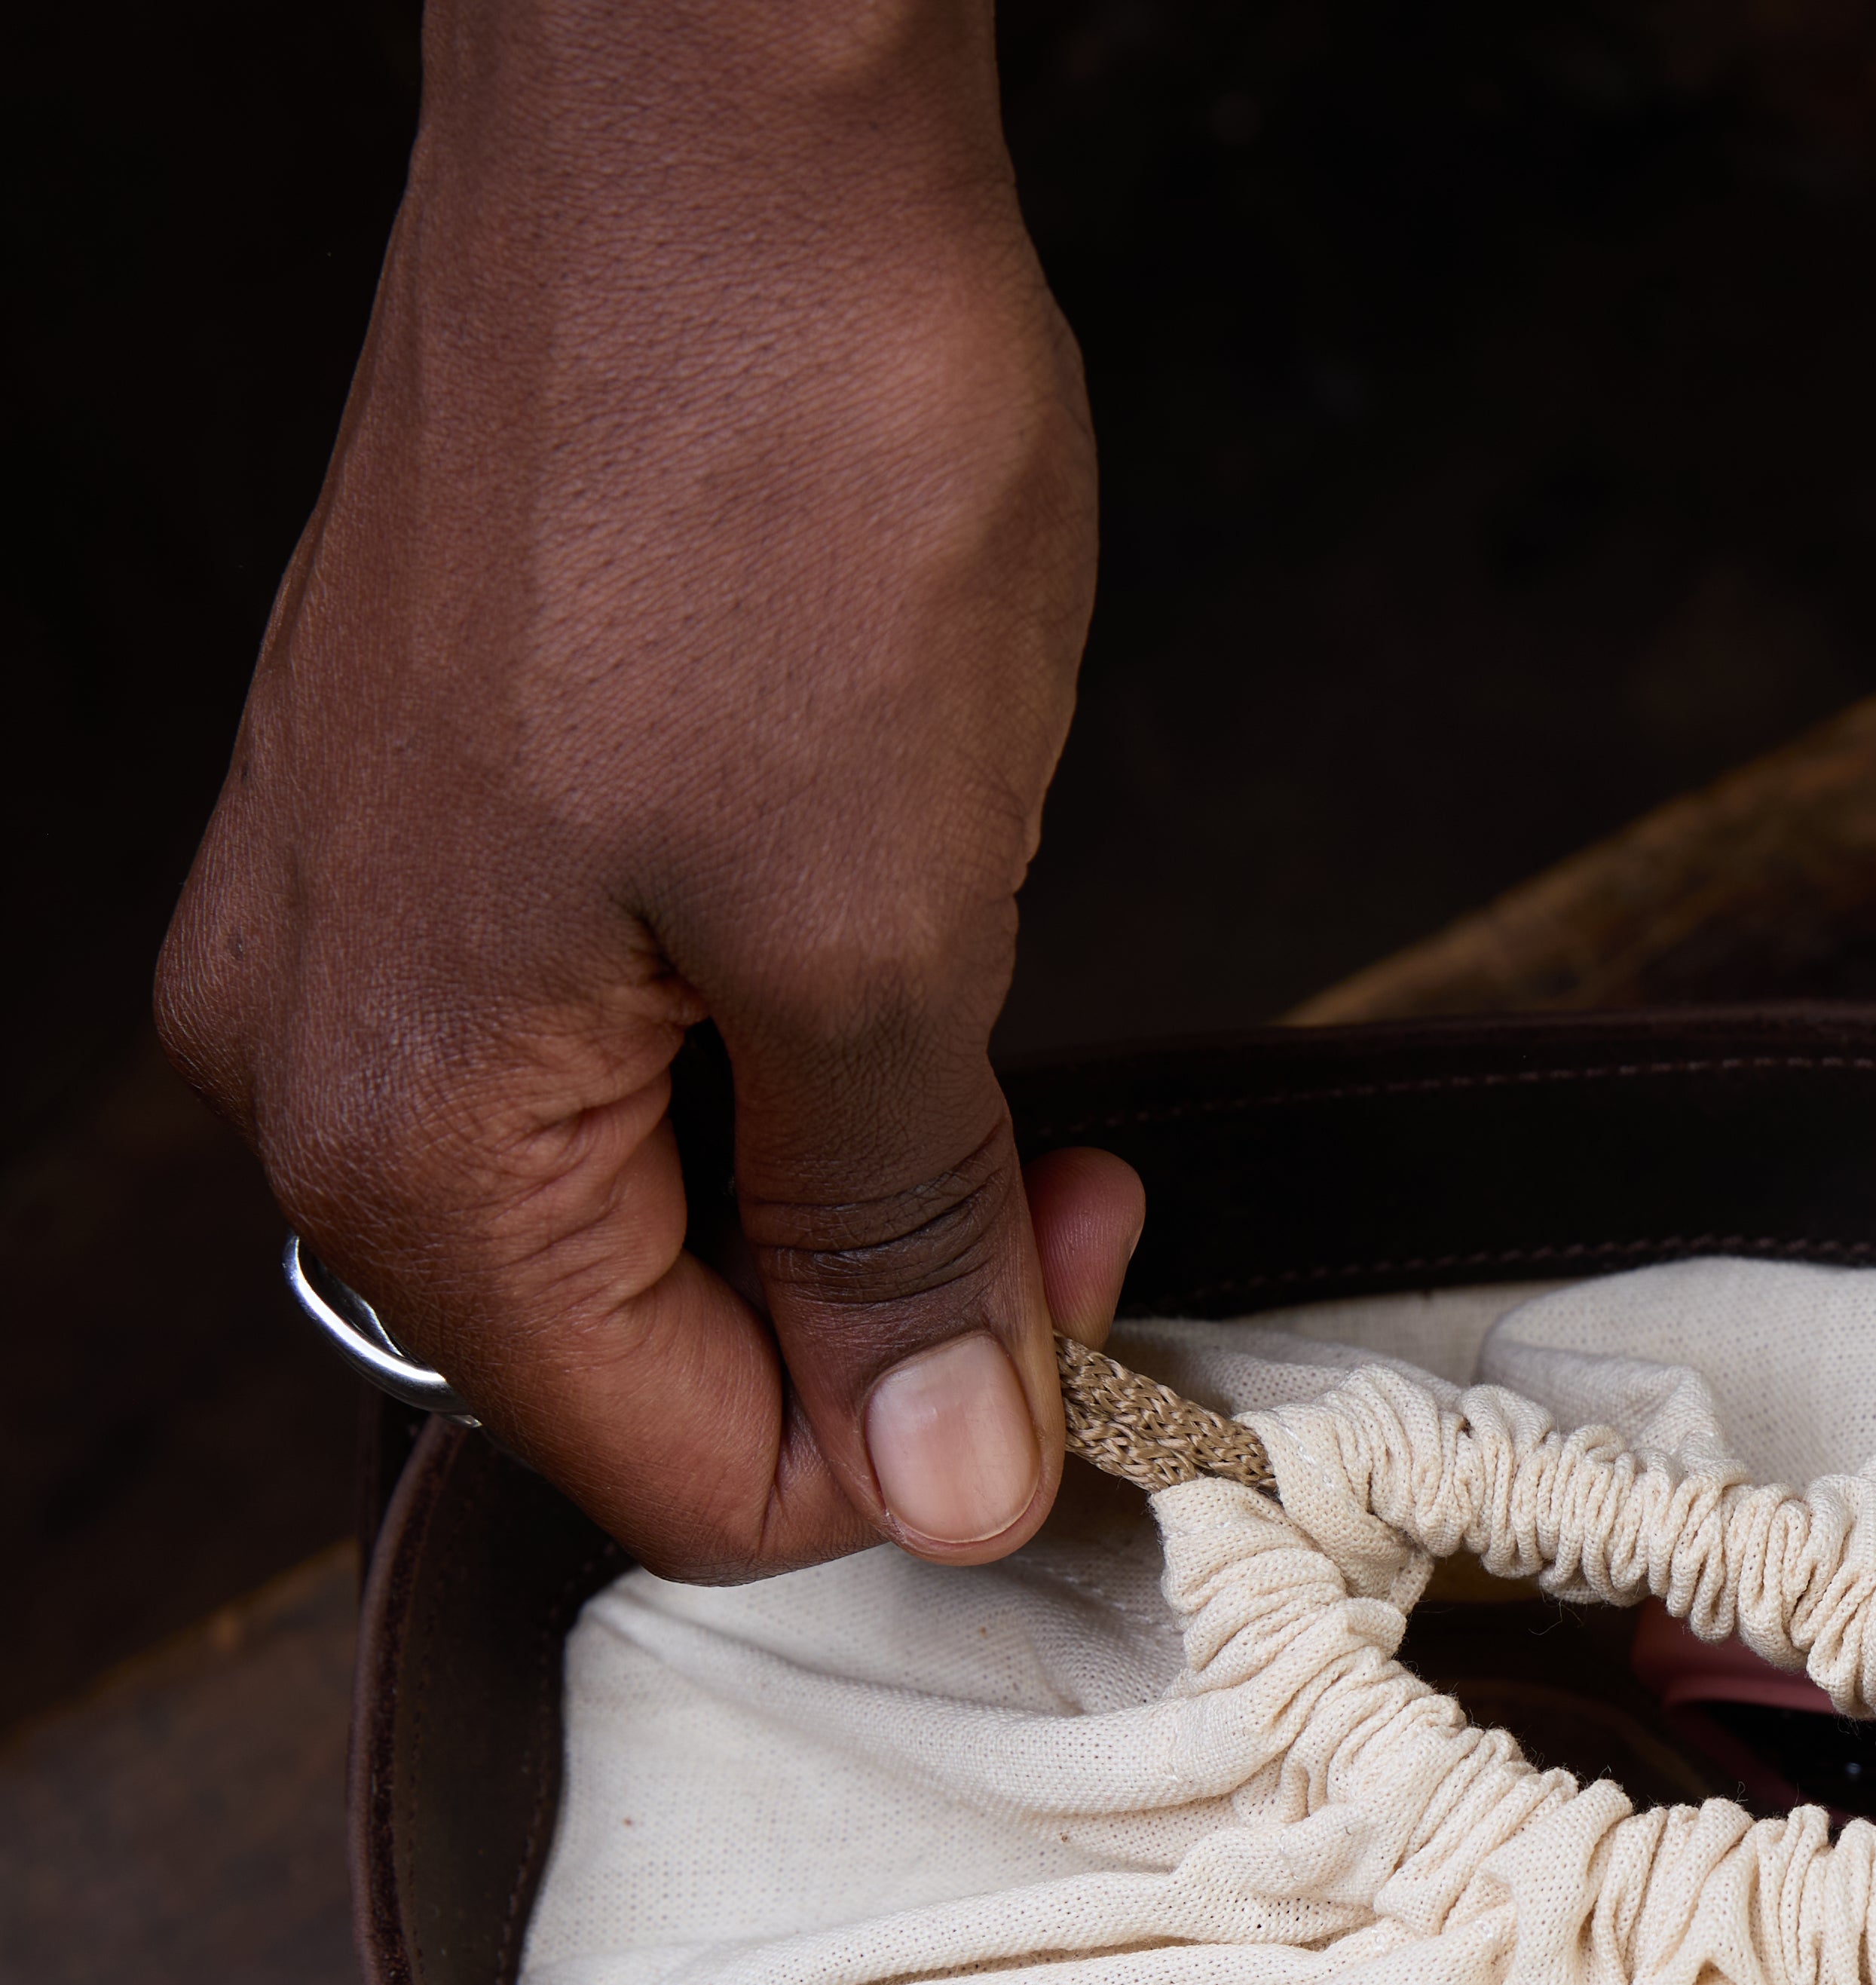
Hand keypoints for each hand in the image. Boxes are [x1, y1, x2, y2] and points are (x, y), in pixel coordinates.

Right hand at [156, 0, 1139, 1577]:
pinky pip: (622, 1049)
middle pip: (646, 1345)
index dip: (900, 1450)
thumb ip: (897, 1245)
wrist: (709, 122)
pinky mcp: (448, 827)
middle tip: (1072, 1183)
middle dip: (881, 1306)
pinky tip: (877, 945)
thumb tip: (941, 1484)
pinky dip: (779, 1057)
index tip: (1070, 1316)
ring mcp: (372, 930)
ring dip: (844, 1176)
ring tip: (979, 1023)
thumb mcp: (888, 936)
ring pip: (647, 1199)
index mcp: (406, 1129)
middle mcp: (331, 1056)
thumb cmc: (782, 482)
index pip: (670, 1464)